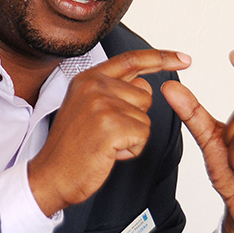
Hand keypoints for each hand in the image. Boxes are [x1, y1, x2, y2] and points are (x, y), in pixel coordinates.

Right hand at [27, 49, 190, 216]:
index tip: (183, 58)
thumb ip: (113, 89)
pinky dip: (130, 149)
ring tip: (103, 142)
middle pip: (145, 94)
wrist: (51, 175)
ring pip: (145, 118)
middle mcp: (94, 86)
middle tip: (104, 132)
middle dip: (134, 117)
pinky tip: (108, 152)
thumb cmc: (70, 147)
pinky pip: (143, 136)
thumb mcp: (85, 106)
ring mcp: (102, 104)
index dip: (160, 58)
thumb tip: (143, 83)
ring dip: (131, 136)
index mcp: (87, 78)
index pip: (131, 60)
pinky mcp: (111, 125)